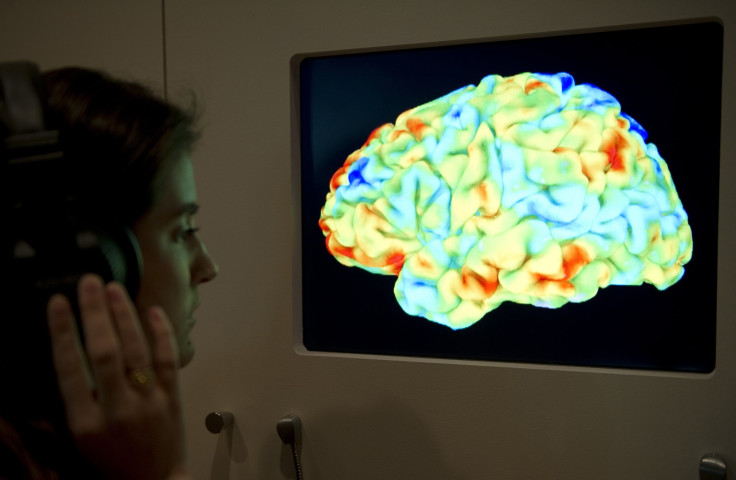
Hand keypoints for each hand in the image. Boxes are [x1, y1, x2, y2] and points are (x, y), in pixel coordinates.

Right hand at [47, 274, 190, 479]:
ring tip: (113, 288)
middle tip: (89, 282)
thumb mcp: (82, 437)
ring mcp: (148, 402)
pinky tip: (152, 310)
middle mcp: (116, 410)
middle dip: (95, 312)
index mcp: (85, 422)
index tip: (58, 302)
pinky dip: (161, 332)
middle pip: (104, 352)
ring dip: (124, 315)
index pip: (69, 369)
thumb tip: (73, 351)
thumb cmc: (112, 462)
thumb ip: (78, 398)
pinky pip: (168, 359)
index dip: (63, 332)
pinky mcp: (172, 399)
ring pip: (136, 350)